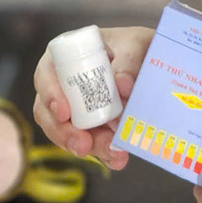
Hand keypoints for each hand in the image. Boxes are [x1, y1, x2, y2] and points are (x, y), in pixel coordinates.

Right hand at [31, 26, 153, 169]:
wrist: (155, 61)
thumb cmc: (136, 46)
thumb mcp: (135, 44)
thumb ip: (129, 61)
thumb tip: (121, 85)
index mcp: (65, 55)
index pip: (46, 75)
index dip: (50, 95)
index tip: (64, 113)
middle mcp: (63, 83)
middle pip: (49, 111)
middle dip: (64, 132)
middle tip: (84, 146)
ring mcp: (74, 107)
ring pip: (66, 132)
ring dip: (87, 146)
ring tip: (112, 155)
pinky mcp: (89, 126)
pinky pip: (88, 143)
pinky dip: (102, 152)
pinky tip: (117, 158)